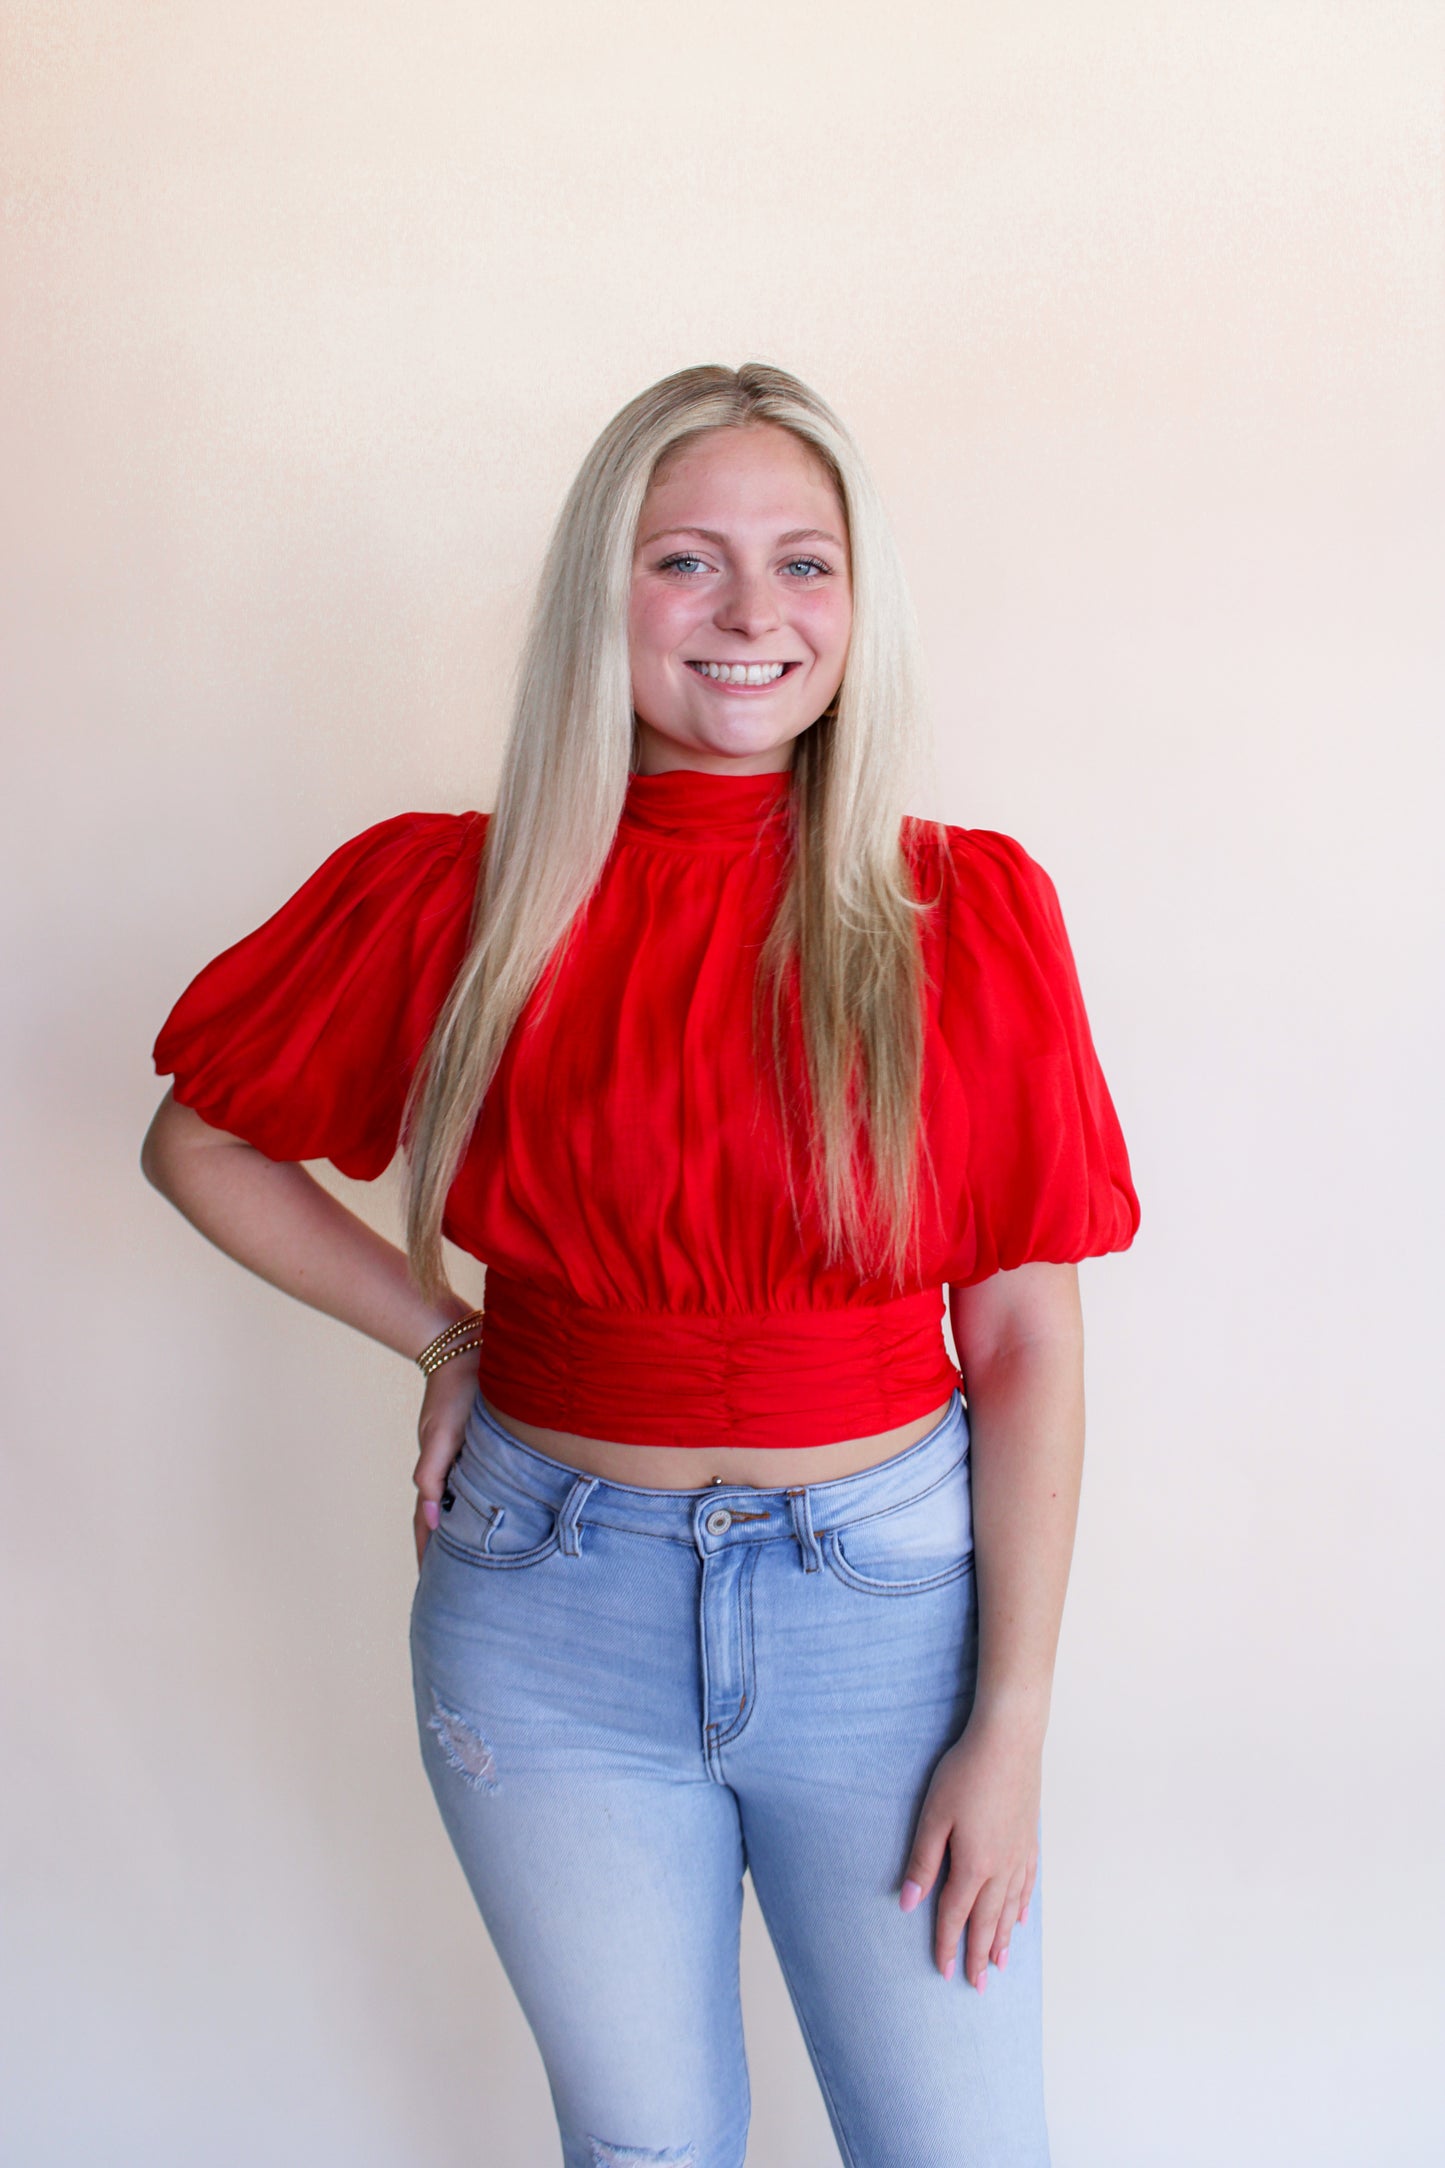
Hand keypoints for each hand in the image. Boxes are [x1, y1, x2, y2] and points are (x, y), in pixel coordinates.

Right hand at [412, 1352, 480, 1567]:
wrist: (463, 1347)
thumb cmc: (455, 1391)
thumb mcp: (441, 1434)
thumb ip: (432, 1476)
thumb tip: (430, 1520)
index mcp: (436, 1470)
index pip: (427, 1524)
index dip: (427, 1553)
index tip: (431, 1584)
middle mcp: (448, 1468)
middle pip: (442, 1519)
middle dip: (444, 1550)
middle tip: (452, 1583)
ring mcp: (461, 1457)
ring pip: (459, 1503)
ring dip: (461, 1530)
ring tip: (471, 1560)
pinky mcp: (476, 1444)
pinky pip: (473, 1483)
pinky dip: (475, 1504)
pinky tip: (488, 1512)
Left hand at [899, 1707, 1041, 1987]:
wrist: (1010, 1741)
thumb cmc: (966, 1774)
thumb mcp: (933, 1816)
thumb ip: (922, 1862)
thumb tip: (908, 1904)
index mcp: (973, 1866)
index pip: (956, 1916)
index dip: (949, 1945)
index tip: (945, 1972)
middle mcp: (1001, 1868)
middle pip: (988, 1921)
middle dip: (981, 1955)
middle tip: (978, 1986)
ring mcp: (1019, 1854)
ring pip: (1010, 1908)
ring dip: (1003, 1938)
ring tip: (1000, 1963)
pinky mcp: (1030, 1838)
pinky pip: (1027, 1885)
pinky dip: (1022, 1907)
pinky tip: (1020, 1917)